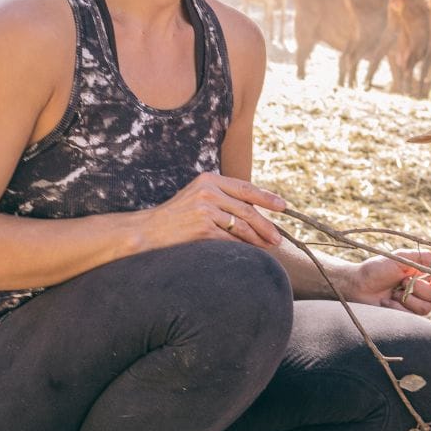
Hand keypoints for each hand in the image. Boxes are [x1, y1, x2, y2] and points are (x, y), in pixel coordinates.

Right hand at [143, 172, 285, 250]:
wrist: (147, 231)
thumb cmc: (176, 216)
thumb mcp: (198, 197)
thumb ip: (223, 197)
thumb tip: (256, 209)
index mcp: (209, 179)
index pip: (246, 188)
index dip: (267, 198)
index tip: (283, 207)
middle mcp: (208, 191)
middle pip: (247, 208)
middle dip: (266, 224)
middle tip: (278, 237)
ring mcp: (205, 210)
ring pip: (242, 225)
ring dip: (259, 237)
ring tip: (269, 245)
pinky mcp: (203, 228)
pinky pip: (231, 238)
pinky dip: (243, 246)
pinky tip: (251, 251)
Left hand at [340, 249, 430, 314]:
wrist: (357, 286)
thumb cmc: (377, 269)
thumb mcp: (401, 257)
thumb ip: (423, 257)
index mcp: (422, 273)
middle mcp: (421, 289)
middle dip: (420, 289)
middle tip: (402, 281)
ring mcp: (413, 304)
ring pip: (427, 308)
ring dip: (409, 299)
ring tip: (393, 293)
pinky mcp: (405, 316)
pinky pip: (412, 316)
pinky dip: (398, 307)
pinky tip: (386, 302)